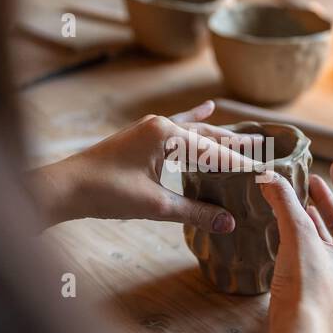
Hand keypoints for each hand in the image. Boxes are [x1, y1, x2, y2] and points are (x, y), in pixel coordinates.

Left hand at [30, 100, 257, 230]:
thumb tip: (229, 223)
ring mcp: (150, 128)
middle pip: (208, 135)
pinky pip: (176, 126)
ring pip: (194, 131)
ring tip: (247, 136)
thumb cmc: (106, 193)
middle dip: (236, 145)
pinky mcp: (141, 136)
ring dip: (219, 136)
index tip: (265, 171)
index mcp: (167, 135)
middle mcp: (161, 125)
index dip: (240, 163)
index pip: (214, 150)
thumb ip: (194, 212)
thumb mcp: (155, 205)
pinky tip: (208, 108)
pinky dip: (193, 120)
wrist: (65, 187)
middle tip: (266, 148)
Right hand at [260, 160, 332, 332]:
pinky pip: (316, 257)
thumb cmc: (306, 289)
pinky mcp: (320, 294)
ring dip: (313, 221)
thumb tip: (269, 177)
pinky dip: (305, 240)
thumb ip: (285, 203)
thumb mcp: (298, 237)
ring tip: (299, 202)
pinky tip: (290, 230)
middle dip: (326, 202)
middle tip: (312, 181)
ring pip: (329, 243)